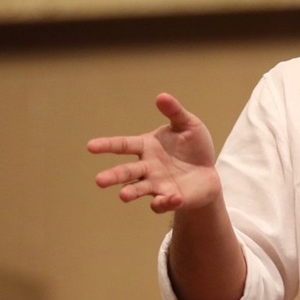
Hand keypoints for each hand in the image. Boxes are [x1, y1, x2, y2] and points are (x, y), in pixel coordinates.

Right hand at [88, 93, 220, 213]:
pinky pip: (161, 203)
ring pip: (138, 189)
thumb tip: (161, 96)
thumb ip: (174, 112)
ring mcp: (156, 184)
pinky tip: (172, 197)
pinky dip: (164, 202)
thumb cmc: (194, 147)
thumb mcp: (188, 125)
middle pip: (126, 171)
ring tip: (123, 196)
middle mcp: (146, 167)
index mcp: (147, 146)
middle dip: (113, 176)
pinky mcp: (168, 199)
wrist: (209, 173)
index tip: (90, 146)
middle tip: (99, 181)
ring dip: (130, 192)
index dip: (107, 145)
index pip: (123, 145)